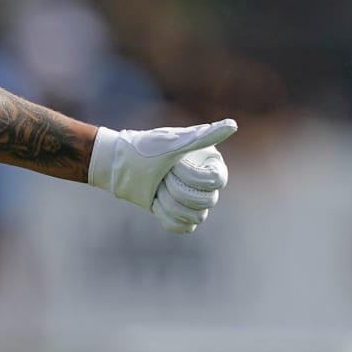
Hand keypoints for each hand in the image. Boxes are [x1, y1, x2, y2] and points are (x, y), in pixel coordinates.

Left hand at [88, 119, 237, 233]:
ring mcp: (193, 199)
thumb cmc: (144, 149)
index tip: (174, 166)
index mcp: (210, 163)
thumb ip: (205, 136)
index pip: (216, 181)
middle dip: (176, 190)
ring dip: (169, 204)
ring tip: (156, 190)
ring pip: (196, 217)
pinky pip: (185, 227)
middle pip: (206, 201)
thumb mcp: (174, 143)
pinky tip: (156, 203)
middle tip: (161, 177)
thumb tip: (233, 124)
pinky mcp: (179, 213)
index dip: (192, 177)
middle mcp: (206, 182)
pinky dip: (167, 217)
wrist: (118, 165)